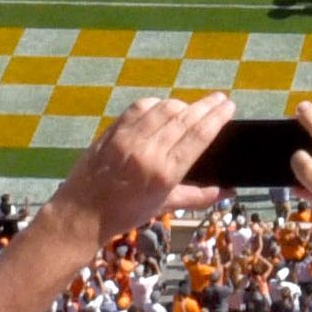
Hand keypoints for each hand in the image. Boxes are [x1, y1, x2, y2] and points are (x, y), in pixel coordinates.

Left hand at [55, 92, 230, 249]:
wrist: (82, 213)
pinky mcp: (113, 130)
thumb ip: (198, 197)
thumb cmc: (126, 213)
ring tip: (192, 108)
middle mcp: (149, 151)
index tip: (229, 106)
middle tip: (220, 99)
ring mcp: (129, 138)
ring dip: (183, 105)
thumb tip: (229, 193)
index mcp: (165, 173)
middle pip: (185, 118)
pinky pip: (140, 107)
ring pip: (164, 108)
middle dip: (206, 105)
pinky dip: (156, 104)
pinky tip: (163, 108)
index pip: (198, 136)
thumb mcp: (164, 206)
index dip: (216, 117)